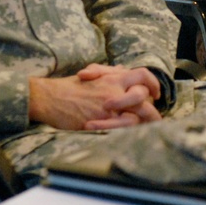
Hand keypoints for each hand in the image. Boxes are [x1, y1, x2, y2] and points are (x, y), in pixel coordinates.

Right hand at [29, 65, 161, 131]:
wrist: (50, 97)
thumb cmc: (69, 87)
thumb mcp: (92, 74)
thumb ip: (110, 72)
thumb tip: (123, 69)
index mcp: (114, 77)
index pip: (143, 75)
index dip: (153, 84)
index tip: (155, 94)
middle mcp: (114, 89)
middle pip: (143, 97)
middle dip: (152, 110)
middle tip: (154, 118)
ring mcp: (108, 106)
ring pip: (136, 115)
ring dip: (142, 124)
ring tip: (144, 132)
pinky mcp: (101, 121)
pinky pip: (122, 128)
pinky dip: (127, 131)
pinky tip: (128, 135)